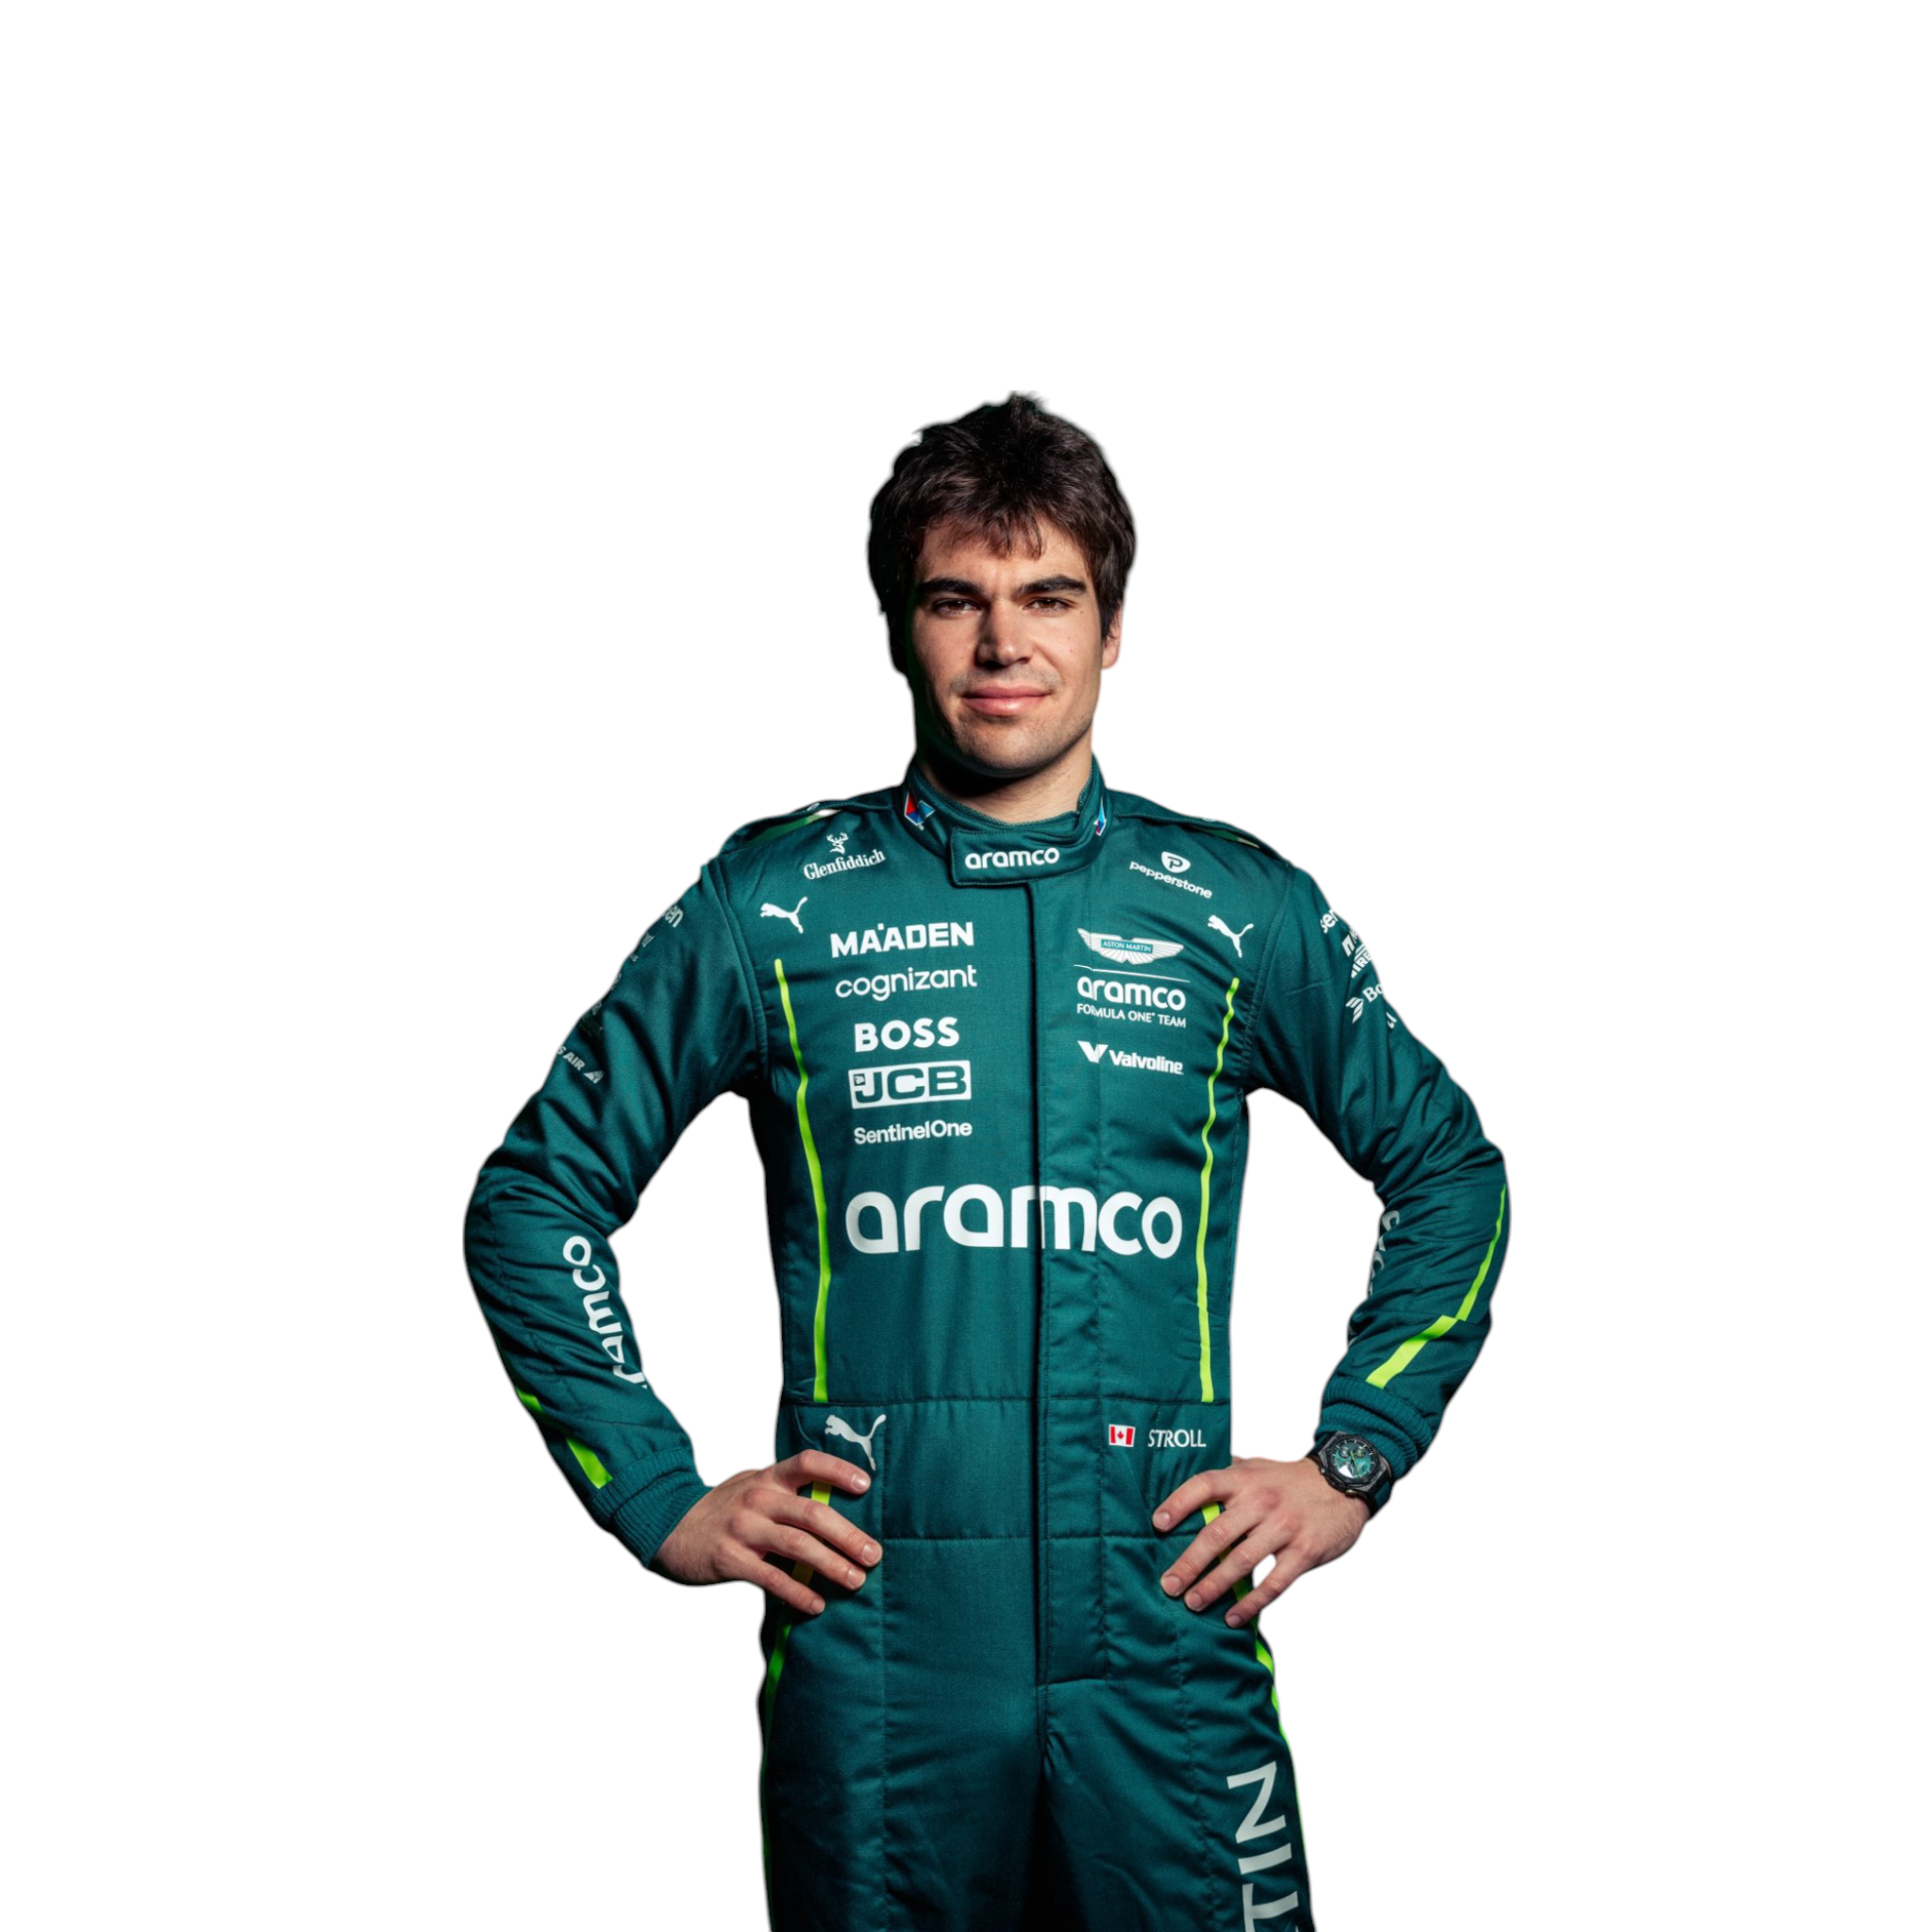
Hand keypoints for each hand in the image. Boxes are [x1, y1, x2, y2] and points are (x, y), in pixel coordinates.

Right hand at [651, 1450, 879, 1615]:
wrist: (669, 1527)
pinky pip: (772, 1578)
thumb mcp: (753, 1487)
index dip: (838, 1470)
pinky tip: (817, 1604)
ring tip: (856, 1580)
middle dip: (848, 1535)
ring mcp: (744, 1530)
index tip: (866, 1485)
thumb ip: (787, 1494)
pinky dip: (799, 1592)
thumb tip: (838, 1511)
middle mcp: (758, 1499)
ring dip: (832, 1565)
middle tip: (874, 1554)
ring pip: (798, 1546)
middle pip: (812, 1514)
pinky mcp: (730, 1560)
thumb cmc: (723, 1510)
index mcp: (768, 1478)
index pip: (807, 1463)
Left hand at [1151, 1454, 1368, 1627]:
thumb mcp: (1256, 1467)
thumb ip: (1225, 1474)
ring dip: (1213, 1586)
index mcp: (1244, 1479)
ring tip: (1192, 1603)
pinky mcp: (1304, 1552)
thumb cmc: (1289, 1480)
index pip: (1203, 1486)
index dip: (1178, 1504)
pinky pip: (1273, 1583)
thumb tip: (1185, 1479)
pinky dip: (1251, 1603)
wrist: (1343, 1483)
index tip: (1157, 1524)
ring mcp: (1283, 1528)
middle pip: (1216, 1533)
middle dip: (1189, 1563)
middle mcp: (1261, 1501)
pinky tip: (1233, 1617)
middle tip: (1169, 1584)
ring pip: (1240, 1562)